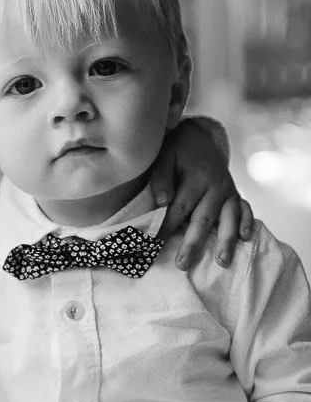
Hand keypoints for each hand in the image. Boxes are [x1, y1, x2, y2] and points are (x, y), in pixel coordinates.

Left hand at [152, 119, 252, 269]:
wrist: (199, 137)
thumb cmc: (177, 151)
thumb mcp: (164, 157)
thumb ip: (162, 179)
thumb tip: (162, 202)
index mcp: (197, 178)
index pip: (180, 208)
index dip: (167, 226)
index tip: (156, 244)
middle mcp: (216, 186)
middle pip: (203, 219)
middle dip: (193, 243)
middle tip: (183, 264)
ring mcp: (228, 191)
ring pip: (228, 219)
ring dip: (225, 241)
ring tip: (221, 262)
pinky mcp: (235, 194)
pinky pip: (244, 210)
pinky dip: (246, 223)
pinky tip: (245, 238)